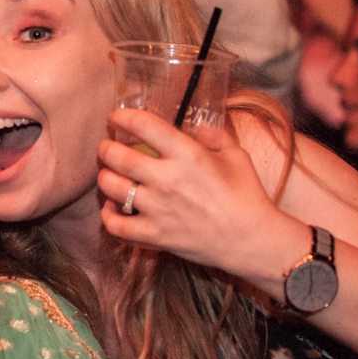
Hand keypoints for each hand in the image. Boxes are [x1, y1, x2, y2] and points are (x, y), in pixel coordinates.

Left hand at [97, 107, 293, 280]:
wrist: (252, 240)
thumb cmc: (247, 195)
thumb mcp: (236, 155)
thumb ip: (212, 134)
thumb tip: (190, 126)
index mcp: (188, 155)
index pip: (144, 126)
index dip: (123, 117)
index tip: (116, 117)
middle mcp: (167, 180)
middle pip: (117, 157)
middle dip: (106, 148)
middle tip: (107, 147)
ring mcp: (158, 209)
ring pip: (111, 187)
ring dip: (105, 177)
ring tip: (109, 174)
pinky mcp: (155, 236)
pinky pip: (116, 226)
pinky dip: (108, 216)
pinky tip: (113, 208)